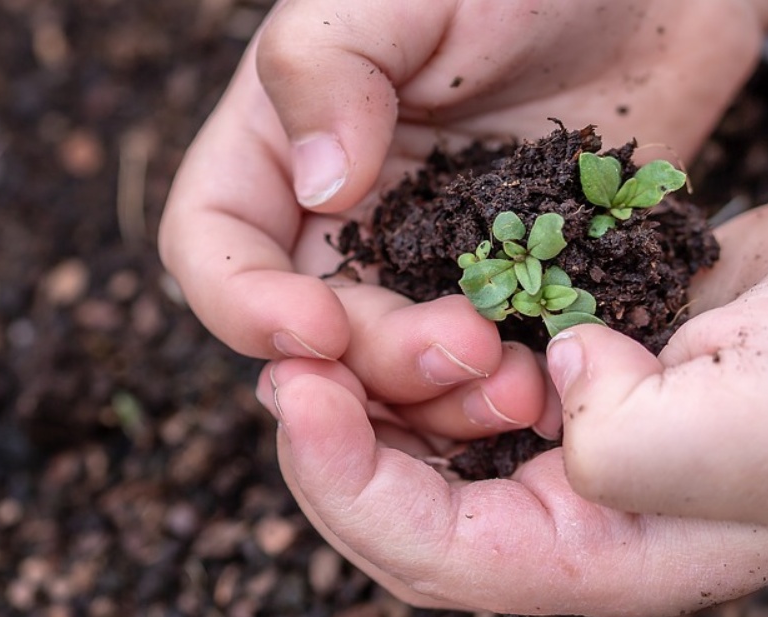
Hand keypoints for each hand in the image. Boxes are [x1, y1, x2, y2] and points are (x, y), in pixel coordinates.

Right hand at [160, 0, 767, 439]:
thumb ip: (329, 65)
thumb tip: (320, 188)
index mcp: (281, 146)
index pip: (212, 245)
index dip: (243, 304)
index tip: (316, 329)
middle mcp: (340, 221)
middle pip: (311, 334)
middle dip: (373, 360)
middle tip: (465, 348)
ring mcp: (423, 264)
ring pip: (392, 374)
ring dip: (439, 400)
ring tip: (520, 385)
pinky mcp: (503, 294)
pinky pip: (482, 369)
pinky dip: (502, 393)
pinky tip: (555, 385)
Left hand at [258, 179, 767, 616]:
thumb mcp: (749, 430)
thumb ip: (623, 444)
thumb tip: (550, 386)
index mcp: (608, 556)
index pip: (435, 552)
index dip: (347, 484)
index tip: (298, 396)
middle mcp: (578, 512)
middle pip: (409, 508)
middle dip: (334, 446)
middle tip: (286, 366)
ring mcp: (575, 439)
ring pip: (430, 442)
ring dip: (374, 394)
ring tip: (331, 334)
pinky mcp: (580, 370)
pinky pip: (471, 376)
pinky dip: (426, 350)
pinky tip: (404, 309)